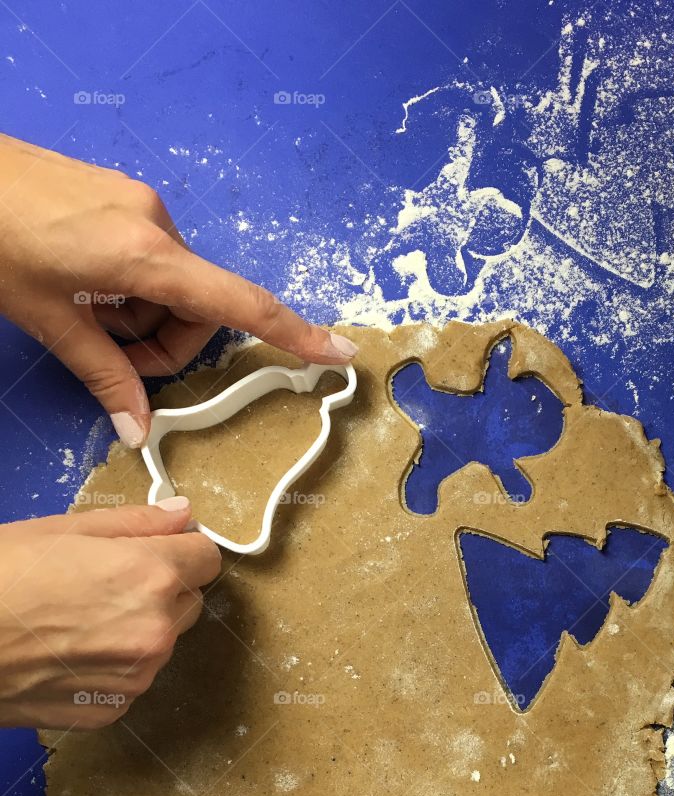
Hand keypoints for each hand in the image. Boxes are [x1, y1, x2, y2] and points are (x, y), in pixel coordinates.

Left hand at [0, 133, 357, 445]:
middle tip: (115, 356)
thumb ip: (103, 375)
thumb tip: (138, 431)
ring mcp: (138, 207)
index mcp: (146, 256)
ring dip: (140, 317)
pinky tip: (82, 286)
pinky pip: (148, 260)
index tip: (338, 351)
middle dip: (166, 343)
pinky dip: (128, 289)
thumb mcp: (49, 320)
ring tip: (84, 314)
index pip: (238, 303)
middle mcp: (155, 225)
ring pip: (170, 287)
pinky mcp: (120, 199)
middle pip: (198, 306)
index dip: (292, 332)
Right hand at [0, 498, 220, 728]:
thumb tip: (182, 515)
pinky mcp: (113, 708)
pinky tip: (67, 652)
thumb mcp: (63, 530)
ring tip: (76, 619)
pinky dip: (111, 666)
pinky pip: (132, 678)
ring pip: (162, 642)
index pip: (207, 557)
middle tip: (103, 583)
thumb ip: (136, 524)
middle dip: (160, 589)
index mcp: (151, 576)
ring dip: (136, 629)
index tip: (161, 550)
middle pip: (188, 601)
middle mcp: (156, 630)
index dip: (183, 550)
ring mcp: (137, 676)